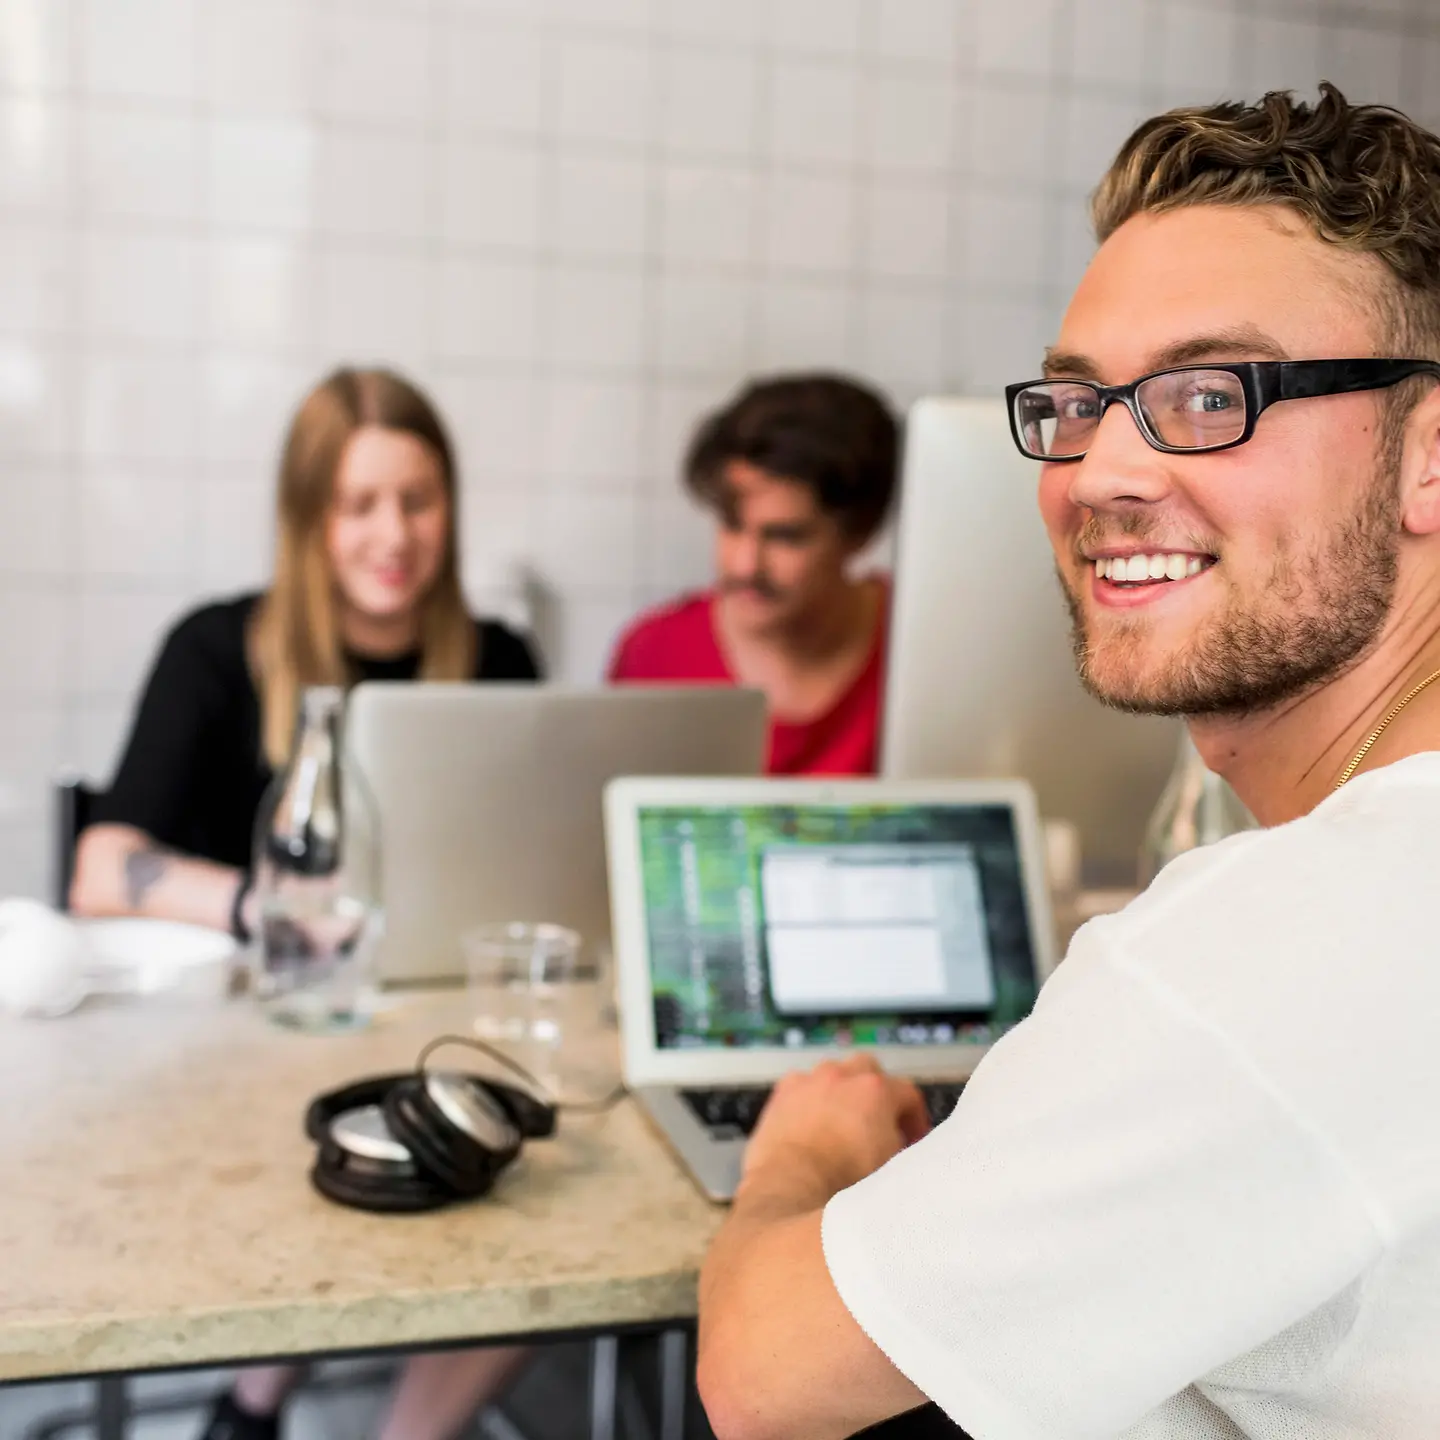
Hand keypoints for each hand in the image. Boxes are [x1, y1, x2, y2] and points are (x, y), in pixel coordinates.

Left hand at [738, 1054, 930, 1209]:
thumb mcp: (893, 1166)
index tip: (913, 1139)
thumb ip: (901, 1144)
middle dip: (877, 1093)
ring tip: (842, 1123)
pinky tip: (810, 1123)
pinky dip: (810, 1099)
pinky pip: (802, 1086)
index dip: (914, 1118)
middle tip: (878, 1122)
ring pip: (833, 1073)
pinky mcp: (782, 1094)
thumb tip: (898, 1142)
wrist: (793, 1189)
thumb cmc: (845, 1182)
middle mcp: (842, 1077)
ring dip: (842, 1092)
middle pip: (869, 1069)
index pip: (907, 1093)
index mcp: (875, 1091)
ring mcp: (809, 1082)